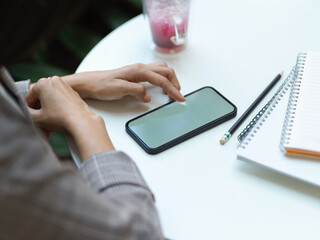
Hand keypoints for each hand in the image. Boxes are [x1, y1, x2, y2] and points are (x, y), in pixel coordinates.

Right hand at [26, 76, 94, 131]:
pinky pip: (60, 98)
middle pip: (41, 96)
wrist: (81, 121)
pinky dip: (58, 106)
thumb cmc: (60, 118)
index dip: (29, 109)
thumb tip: (27, 110)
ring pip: (51, 97)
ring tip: (50, 120)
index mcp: (43, 83)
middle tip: (41, 120)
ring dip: (48, 108)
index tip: (33, 117)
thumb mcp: (37, 118)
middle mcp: (54, 80)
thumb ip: (27, 112)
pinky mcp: (72, 91)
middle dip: (40, 108)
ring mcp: (64, 85)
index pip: (29, 97)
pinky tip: (59, 117)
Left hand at [62, 62, 185, 101]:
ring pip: (162, 70)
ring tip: (172, 92)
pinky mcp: (136, 74)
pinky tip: (161, 88)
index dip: (173, 89)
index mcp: (138, 70)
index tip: (180, 98)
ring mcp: (139, 70)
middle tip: (178, 96)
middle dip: (175, 83)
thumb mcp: (118, 89)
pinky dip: (163, 79)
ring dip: (170, 80)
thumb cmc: (101, 85)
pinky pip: (155, 73)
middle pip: (166, 71)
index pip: (161, 79)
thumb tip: (148, 95)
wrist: (90, 83)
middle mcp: (140, 68)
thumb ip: (135, 91)